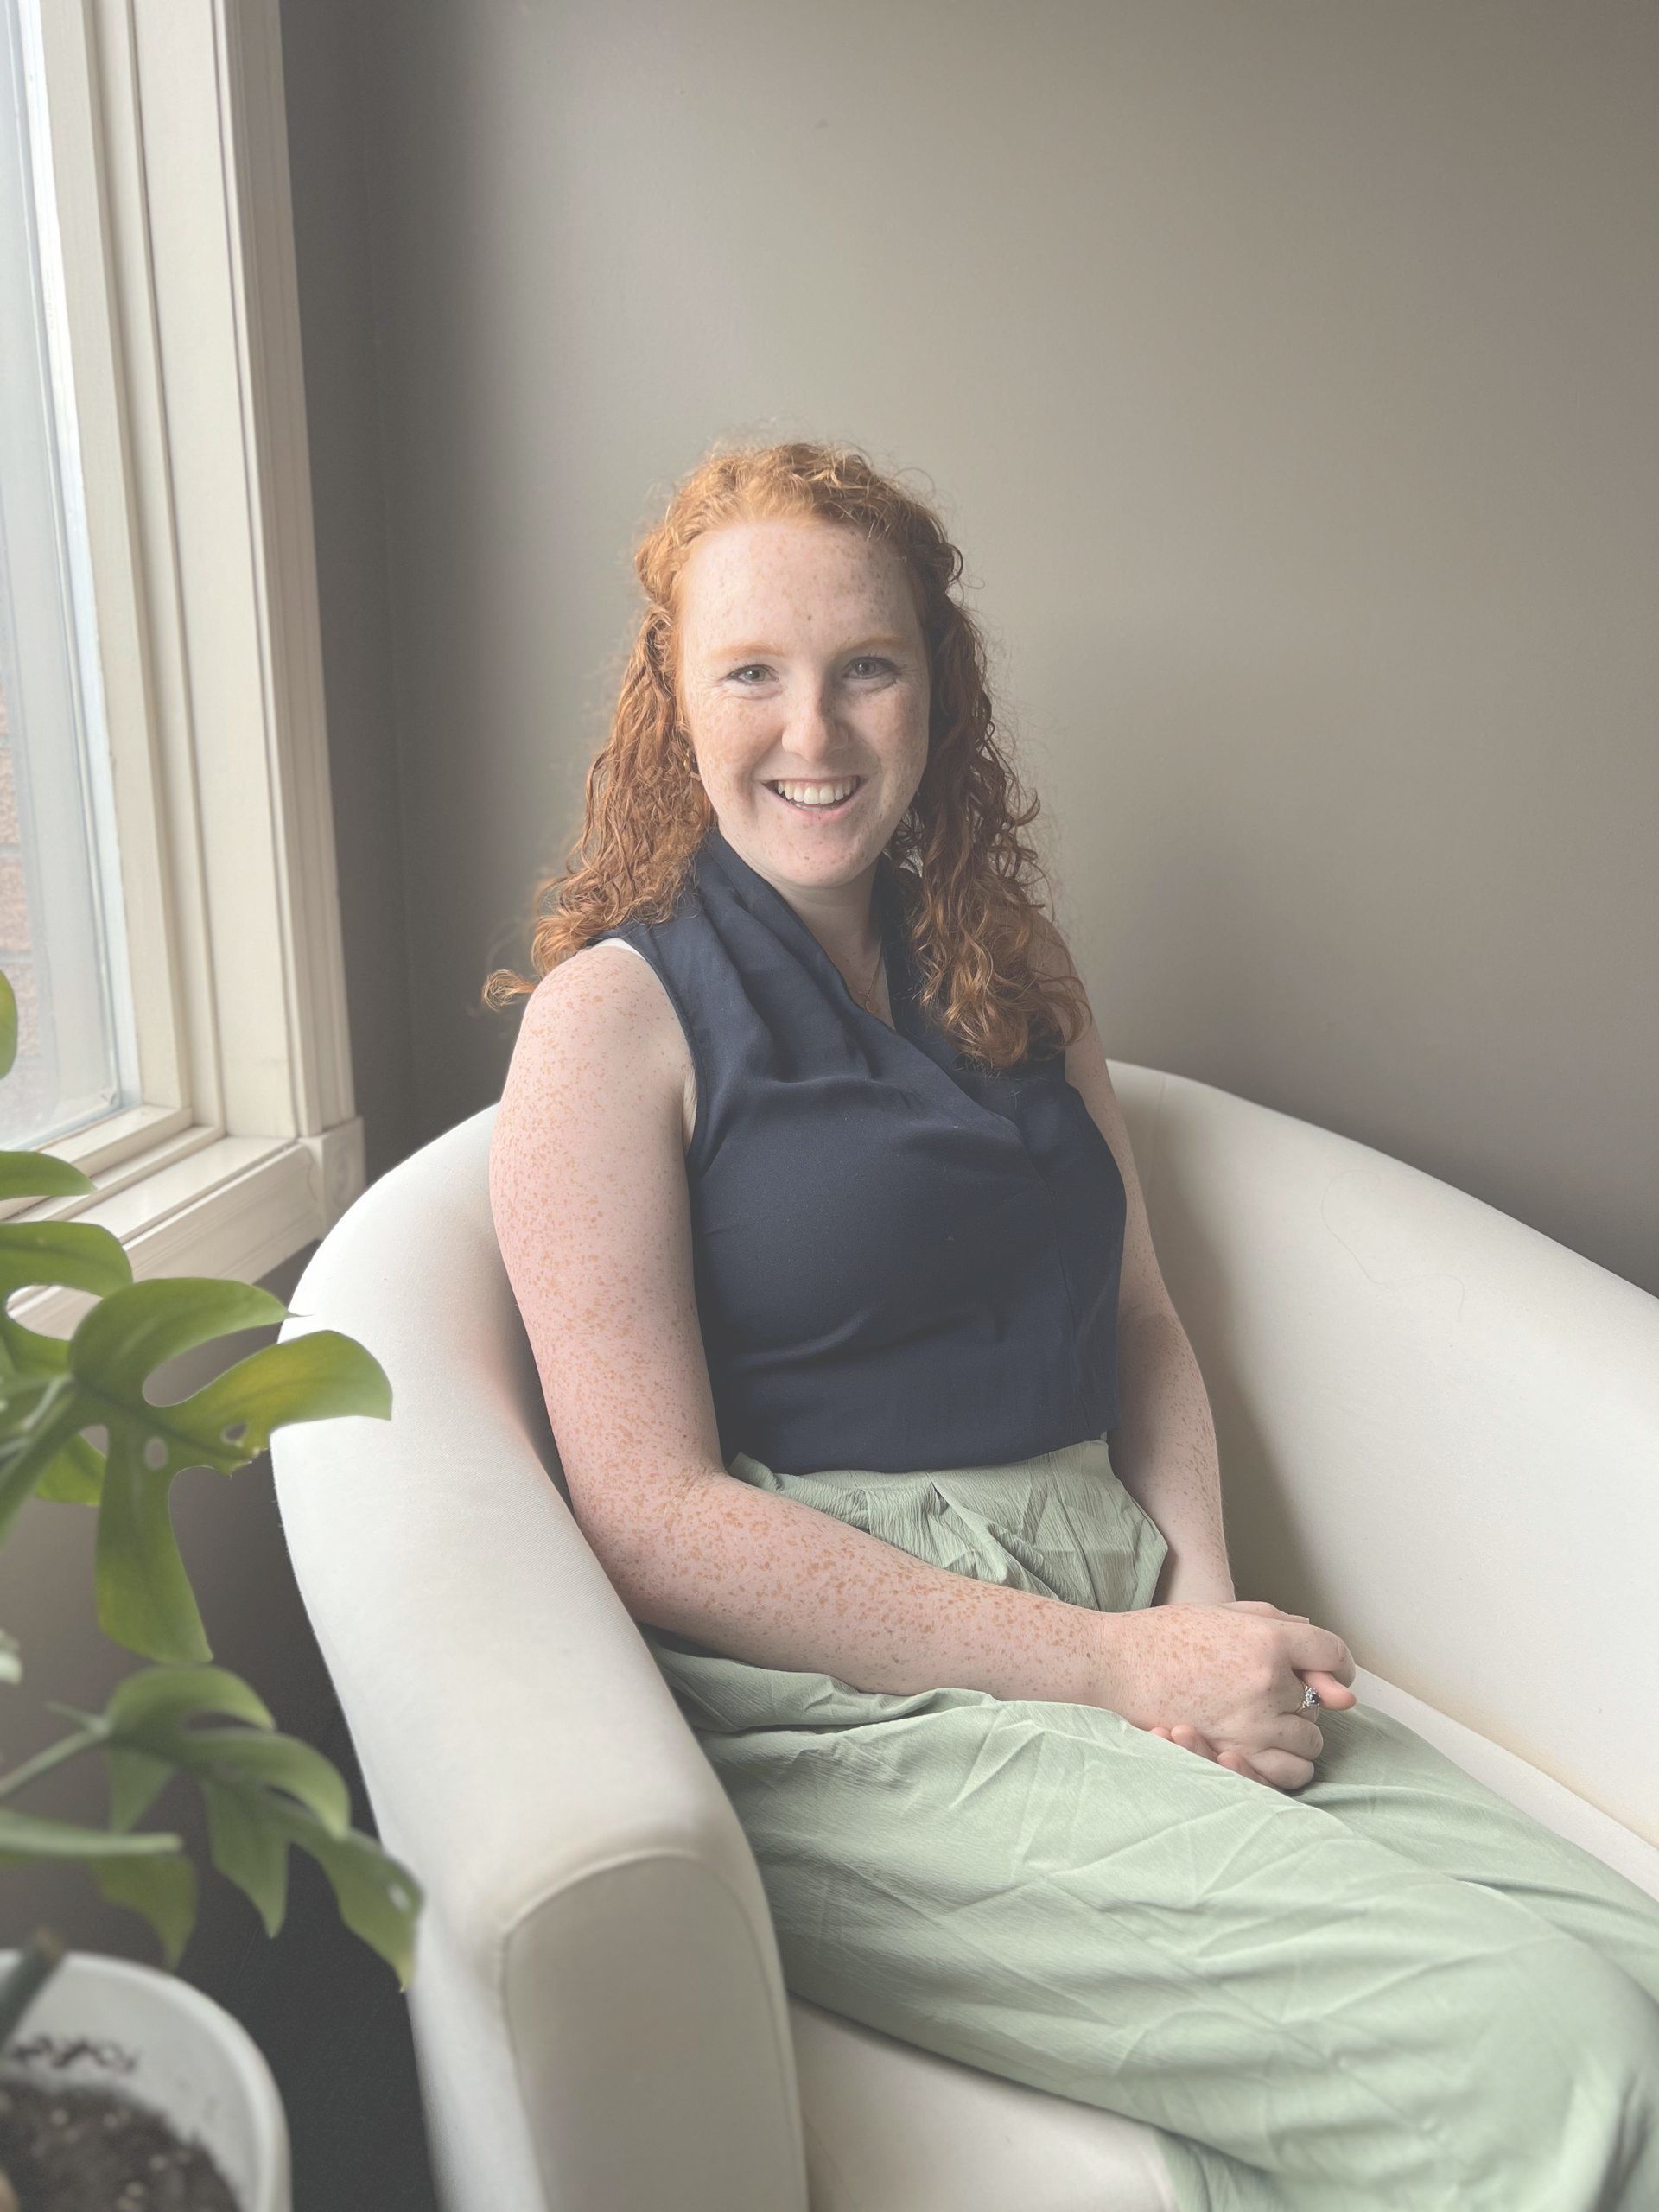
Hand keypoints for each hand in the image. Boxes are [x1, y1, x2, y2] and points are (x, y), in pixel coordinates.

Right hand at [1143, 1603, 1357, 1789]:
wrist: (1115, 1665)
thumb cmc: (1164, 1634)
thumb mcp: (1223, 1613)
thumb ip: (1279, 1626)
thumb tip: (1323, 1650)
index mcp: (1267, 1640)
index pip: (1334, 1654)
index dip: (1338, 1665)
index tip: (1330, 1673)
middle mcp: (1266, 1682)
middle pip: (1321, 1703)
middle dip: (1305, 1699)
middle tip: (1271, 1691)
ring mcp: (1251, 1724)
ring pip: (1310, 1742)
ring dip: (1297, 1734)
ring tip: (1266, 1721)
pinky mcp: (1234, 1754)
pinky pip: (1290, 1772)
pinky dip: (1286, 1764)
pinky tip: (1264, 1747)